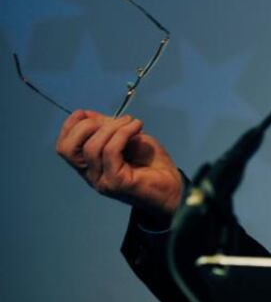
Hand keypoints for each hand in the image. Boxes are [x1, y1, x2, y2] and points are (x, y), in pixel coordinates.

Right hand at [55, 110, 182, 216]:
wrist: (174, 187)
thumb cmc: (152, 164)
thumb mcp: (127, 139)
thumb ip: (107, 129)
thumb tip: (87, 114)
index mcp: (89, 165)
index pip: (64, 147)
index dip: (72, 125)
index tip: (91, 113)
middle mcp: (91, 175)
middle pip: (67, 149)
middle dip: (87, 126)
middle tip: (114, 120)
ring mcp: (102, 180)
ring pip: (92, 147)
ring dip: (113, 127)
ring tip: (132, 123)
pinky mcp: (116, 182)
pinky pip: (111, 151)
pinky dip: (123, 133)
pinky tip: (137, 127)